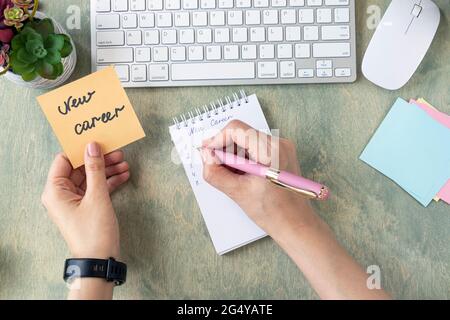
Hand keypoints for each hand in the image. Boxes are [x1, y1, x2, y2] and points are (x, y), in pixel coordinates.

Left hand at [41, 142, 129, 259]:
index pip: (64, 160)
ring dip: (107, 170)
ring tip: (124, 164)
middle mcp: (61, 194)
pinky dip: (109, 182)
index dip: (81, 150)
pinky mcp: (86, 207)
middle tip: (117, 152)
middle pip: (79, 168)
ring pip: (90, 178)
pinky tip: (124, 175)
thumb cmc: (94, 231)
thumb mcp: (97, 196)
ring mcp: (74, 201)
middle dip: (99, 160)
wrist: (99, 259)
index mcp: (55, 191)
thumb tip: (92, 147)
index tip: (98, 142)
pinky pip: (96, 188)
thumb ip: (95, 169)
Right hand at [201, 120, 318, 236]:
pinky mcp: (282, 153)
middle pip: (241, 132)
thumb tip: (205, 155)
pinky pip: (256, 146)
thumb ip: (215, 173)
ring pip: (247, 139)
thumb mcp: (237, 193)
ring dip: (234, 154)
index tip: (208, 153)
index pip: (236, 129)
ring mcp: (282, 147)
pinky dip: (244, 157)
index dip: (217, 139)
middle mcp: (279, 143)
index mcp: (270, 151)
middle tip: (216, 166)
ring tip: (232, 175)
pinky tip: (243, 175)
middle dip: (225, 148)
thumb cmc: (273, 212)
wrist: (296, 223)